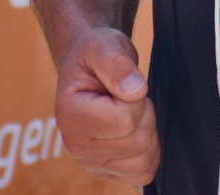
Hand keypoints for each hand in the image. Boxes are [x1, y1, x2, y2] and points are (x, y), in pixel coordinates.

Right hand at [54, 27, 159, 185]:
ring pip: (143, 162)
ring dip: (149, 132)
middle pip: (137, 142)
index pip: (125, 121)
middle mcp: (75, 146)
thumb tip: (135, 90)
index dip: (136, 97)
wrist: (91, 66)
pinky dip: (149, 153)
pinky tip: (137, 130)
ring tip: (131, 111)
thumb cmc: (96, 54)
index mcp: (69, 116)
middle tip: (129, 96)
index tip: (123, 84)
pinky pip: (142, 174)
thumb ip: (117, 64)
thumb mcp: (104, 45)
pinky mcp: (107, 172)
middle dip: (145, 113)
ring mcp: (91, 163)